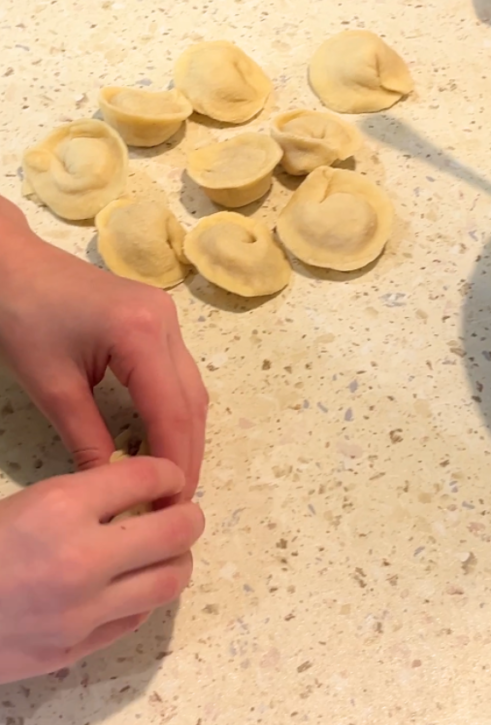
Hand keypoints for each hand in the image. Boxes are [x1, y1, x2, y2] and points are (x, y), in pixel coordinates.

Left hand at [0, 201, 207, 499]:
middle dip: (187, 454)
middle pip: (192, 402)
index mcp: (141, 335)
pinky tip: (164, 437)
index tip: (168, 506)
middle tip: (176, 502)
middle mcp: (166, 323)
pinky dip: (176, 410)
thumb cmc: (23, 320)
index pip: (171, 413)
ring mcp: (167, 318)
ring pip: (191, 388)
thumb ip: (86, 440)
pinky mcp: (158, 318)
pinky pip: (178, 373)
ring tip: (173, 477)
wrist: (12, 266)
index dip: (174, 464)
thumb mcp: (51, 387)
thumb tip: (111, 486)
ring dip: (186, 434)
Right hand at [0, 457, 203, 682]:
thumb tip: (135, 491)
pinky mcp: (78, 648)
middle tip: (183, 512)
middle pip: (176, 531)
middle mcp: (83, 558)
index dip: (168, 473)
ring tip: (167, 551)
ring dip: (177, 561)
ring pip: (169, 581)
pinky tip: (133, 585)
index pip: (147, 478)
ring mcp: (84, 610)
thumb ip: (83, 496)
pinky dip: (145, 597)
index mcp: (64, 507)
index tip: (169, 476)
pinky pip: (137, 618)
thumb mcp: (27, 503)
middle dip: (189, 516)